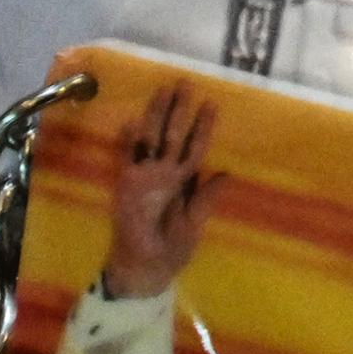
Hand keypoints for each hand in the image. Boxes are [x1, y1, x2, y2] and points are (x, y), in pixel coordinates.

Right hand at [101, 86, 220, 299]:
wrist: (144, 270)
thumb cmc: (172, 251)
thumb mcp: (195, 225)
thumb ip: (206, 199)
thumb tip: (226, 173)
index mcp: (183, 182)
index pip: (194, 148)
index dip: (203, 128)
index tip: (211, 104)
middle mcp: (164, 174)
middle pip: (172, 135)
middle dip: (178, 110)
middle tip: (184, 83)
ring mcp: (144, 178)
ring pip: (150, 140)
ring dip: (155, 117)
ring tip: (162, 93)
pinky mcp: (125, 187)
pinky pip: (126, 160)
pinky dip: (127, 143)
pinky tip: (131, 124)